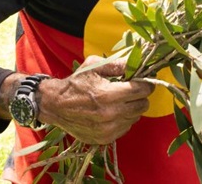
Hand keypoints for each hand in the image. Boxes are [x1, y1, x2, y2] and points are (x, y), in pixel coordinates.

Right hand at [37, 55, 154, 144]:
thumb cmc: (76, 83)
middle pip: (142, 106)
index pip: (141, 91)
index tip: (144, 81)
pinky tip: (114, 112)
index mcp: (107, 95)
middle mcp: (109, 115)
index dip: (146, 84)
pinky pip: (125, 128)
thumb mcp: (95, 65)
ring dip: (132, 108)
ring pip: (135, 117)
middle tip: (133, 90)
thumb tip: (138, 62)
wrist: (55, 105)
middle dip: (141, 96)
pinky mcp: (104, 139)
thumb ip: (118, 64)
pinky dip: (124, 119)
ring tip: (120, 101)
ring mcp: (107, 130)